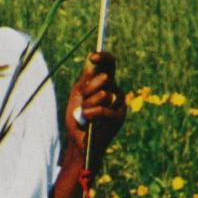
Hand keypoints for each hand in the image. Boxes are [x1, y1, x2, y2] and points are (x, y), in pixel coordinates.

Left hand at [64, 51, 125, 165]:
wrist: (79, 140)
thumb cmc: (77, 116)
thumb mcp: (78, 94)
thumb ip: (86, 78)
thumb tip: (91, 59)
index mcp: (104, 82)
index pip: (109, 64)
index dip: (104, 57)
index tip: (93, 57)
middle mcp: (114, 89)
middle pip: (104, 78)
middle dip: (88, 89)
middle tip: (82, 102)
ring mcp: (119, 102)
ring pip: (104, 94)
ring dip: (88, 105)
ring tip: (84, 115)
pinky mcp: (120, 116)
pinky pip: (103, 109)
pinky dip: (91, 114)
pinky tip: (88, 121)